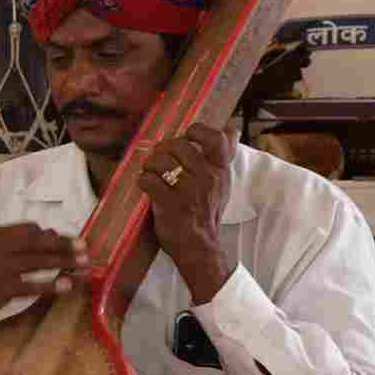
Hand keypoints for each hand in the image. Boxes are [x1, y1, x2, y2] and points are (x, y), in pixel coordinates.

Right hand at [0, 223, 88, 342]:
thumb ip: (13, 244)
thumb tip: (49, 234)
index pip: (29, 229)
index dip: (53, 235)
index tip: (70, 241)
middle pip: (38, 242)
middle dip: (64, 245)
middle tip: (86, 249)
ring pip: (39, 262)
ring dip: (64, 263)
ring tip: (84, 266)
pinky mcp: (1, 289)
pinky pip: (33, 285)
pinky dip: (52, 285)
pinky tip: (67, 287)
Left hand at [136, 123, 236, 302]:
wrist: (199, 246)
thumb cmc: (206, 211)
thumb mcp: (221, 182)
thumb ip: (224, 155)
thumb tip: (232, 128)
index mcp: (220, 171)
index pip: (215, 139)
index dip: (196, 131)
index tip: (186, 139)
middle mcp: (208, 179)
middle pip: (178, 145)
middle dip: (162, 150)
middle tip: (158, 161)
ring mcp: (190, 192)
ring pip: (160, 161)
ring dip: (149, 166)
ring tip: (151, 174)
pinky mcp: (171, 205)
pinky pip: (148, 180)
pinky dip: (142, 181)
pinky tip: (146, 186)